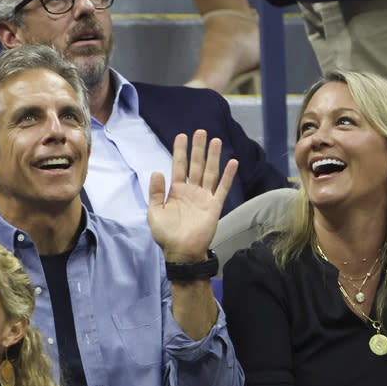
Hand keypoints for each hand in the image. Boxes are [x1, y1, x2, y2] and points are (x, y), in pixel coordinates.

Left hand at [148, 129, 238, 261]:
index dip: (180, 151)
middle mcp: (191, 191)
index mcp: (176, 191)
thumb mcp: (154, 213)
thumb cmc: (166, 235)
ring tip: (216, 141)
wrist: (182, 253)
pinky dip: (227, 176)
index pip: (179, 166)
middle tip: (200, 132)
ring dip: (213, 157)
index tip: (182, 136)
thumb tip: (157, 171)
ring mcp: (204, 198)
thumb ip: (155, 193)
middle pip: (196, 165)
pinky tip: (232, 162)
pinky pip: (222, 189)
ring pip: (210, 173)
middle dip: (198, 149)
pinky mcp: (214, 207)